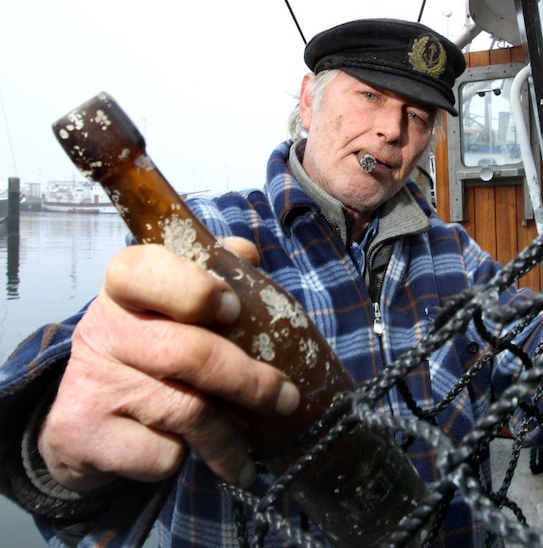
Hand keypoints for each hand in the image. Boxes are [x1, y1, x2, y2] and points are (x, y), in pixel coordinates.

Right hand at [38, 238, 300, 491]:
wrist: (86, 425)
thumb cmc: (150, 353)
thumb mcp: (174, 309)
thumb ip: (215, 276)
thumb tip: (248, 254)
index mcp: (126, 287)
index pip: (146, 271)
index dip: (195, 289)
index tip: (233, 309)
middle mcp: (103, 328)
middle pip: (188, 352)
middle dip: (250, 382)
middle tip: (287, 400)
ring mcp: (91, 382)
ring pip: (184, 410)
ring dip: (232, 437)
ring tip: (251, 452)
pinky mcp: (84, 434)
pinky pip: (161, 453)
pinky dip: (184, 460)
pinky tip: (186, 455)